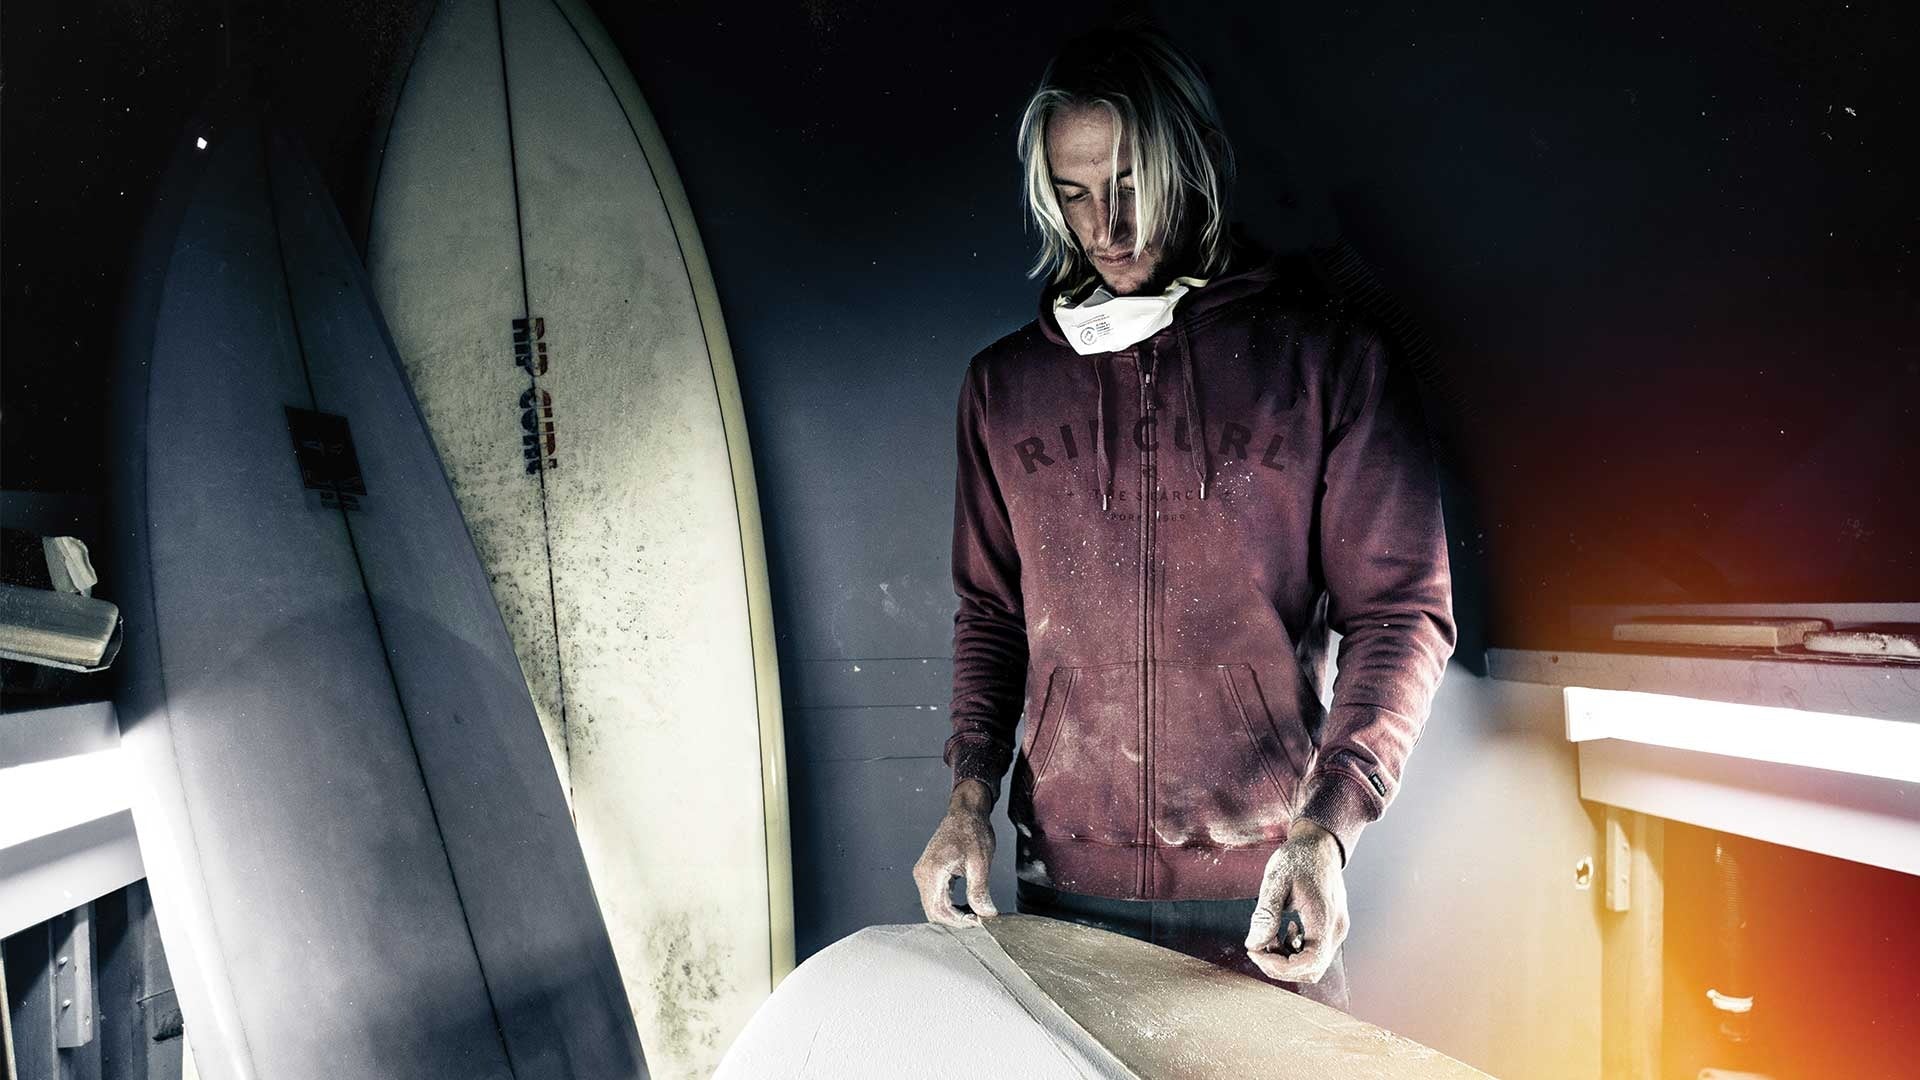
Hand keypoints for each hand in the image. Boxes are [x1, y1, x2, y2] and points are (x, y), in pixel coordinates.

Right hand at [912, 780, 998, 927]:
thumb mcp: (980, 862)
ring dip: (952, 915)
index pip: (940, 910)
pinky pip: (934, 898)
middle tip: (978, 920)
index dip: (959, 921)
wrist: (965, 813)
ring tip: (974, 914)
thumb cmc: (972, 831)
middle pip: (933, 912)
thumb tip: (985, 914)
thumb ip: (979, 890)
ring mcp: (923, 874)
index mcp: (933, 871)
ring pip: (933, 907)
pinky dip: (949, 906)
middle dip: (956, 921)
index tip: (979, 922)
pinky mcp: (928, 874)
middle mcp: (922, 874)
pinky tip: (965, 906)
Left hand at [1244, 819, 1347, 983]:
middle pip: (1311, 970)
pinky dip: (1294, 952)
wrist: (1319, 845)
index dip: (1280, 966)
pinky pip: (1314, 954)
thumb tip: (1254, 943)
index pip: (1310, 962)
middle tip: (1257, 947)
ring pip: (1313, 965)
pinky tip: (1282, 933)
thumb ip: (1266, 914)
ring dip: (1286, 960)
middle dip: (1280, 966)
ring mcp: (1336, 930)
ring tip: (1269, 938)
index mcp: (1324, 917)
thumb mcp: (1276, 880)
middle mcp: (1336, 929)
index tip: (1256, 951)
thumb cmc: (1299, 858)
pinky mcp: (1331, 929)